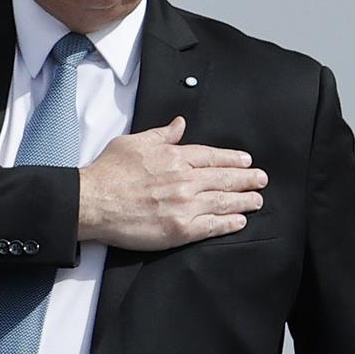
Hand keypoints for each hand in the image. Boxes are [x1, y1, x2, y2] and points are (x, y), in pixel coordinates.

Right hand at [76, 117, 266, 249]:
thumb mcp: (133, 143)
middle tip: (262, 179)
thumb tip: (179, 124)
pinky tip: (240, 221)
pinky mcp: (179, 229)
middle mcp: (184, 179)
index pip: (212, 156)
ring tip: (257, 200)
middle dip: (247, 178)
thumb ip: (160, 135)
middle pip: (224, 178)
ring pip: (223, 201)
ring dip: (244, 200)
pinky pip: (212, 225)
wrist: (92, 202)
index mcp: (174, 157)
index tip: (246, 160)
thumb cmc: (108, 173)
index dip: (232, 158)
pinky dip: (229, 223)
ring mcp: (184, 205)